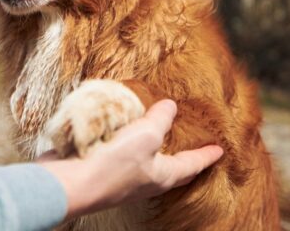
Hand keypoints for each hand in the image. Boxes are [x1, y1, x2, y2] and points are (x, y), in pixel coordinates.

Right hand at [37, 99, 222, 219]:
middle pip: (171, 171)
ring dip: (153, 152)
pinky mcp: (100, 170)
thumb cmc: (112, 163)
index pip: (191, 165)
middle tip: (194, 150)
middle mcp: (144, 181)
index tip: (219, 150)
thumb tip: (171, 107)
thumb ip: (160, 119)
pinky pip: (120, 156)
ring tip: (158, 138)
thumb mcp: (145, 135)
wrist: (70, 183)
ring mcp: (122, 179)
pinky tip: (121, 134)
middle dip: (184, 161)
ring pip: (145, 165)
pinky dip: (125, 144)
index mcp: (162, 176)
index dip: (206, 156)